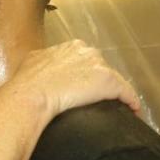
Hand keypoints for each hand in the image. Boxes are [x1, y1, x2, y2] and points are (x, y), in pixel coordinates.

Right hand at [0, 40, 139, 118]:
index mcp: (71, 46)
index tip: (84, 88)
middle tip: (93, 101)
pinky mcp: (109, 83)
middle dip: (98, 83)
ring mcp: (100, 66)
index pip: (86, 60)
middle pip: (101, 68)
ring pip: (114, 81)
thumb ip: (42, 62)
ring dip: (114, 94)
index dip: (86, 75)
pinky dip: (131, 102)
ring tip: (113, 108)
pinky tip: (133, 113)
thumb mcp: (32, 62)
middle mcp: (88, 51)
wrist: (30, 95)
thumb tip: (40, 69)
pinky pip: (127, 93)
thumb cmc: (26, 83)